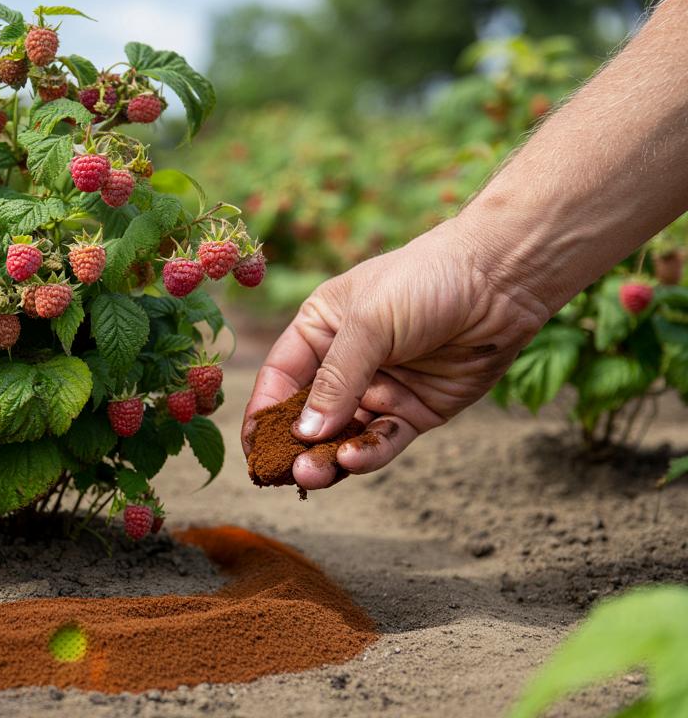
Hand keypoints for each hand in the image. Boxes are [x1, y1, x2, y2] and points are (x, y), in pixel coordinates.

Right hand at [240, 221, 551, 489]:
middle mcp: (345, 364)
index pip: (280, 379)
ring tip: (313, 474)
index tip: (254, 448)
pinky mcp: (415, 412)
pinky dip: (368, 454)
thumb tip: (304, 433)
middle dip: (294, 445)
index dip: (264, 413)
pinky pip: (384, 441)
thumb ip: (336, 380)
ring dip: (327, 457)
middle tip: (284, 472)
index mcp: (319, 331)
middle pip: (308, 415)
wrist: (502, 281)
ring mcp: (380, 390)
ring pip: (343, 435)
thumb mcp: (368, 324)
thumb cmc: (425, 281)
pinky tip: (354, 459)